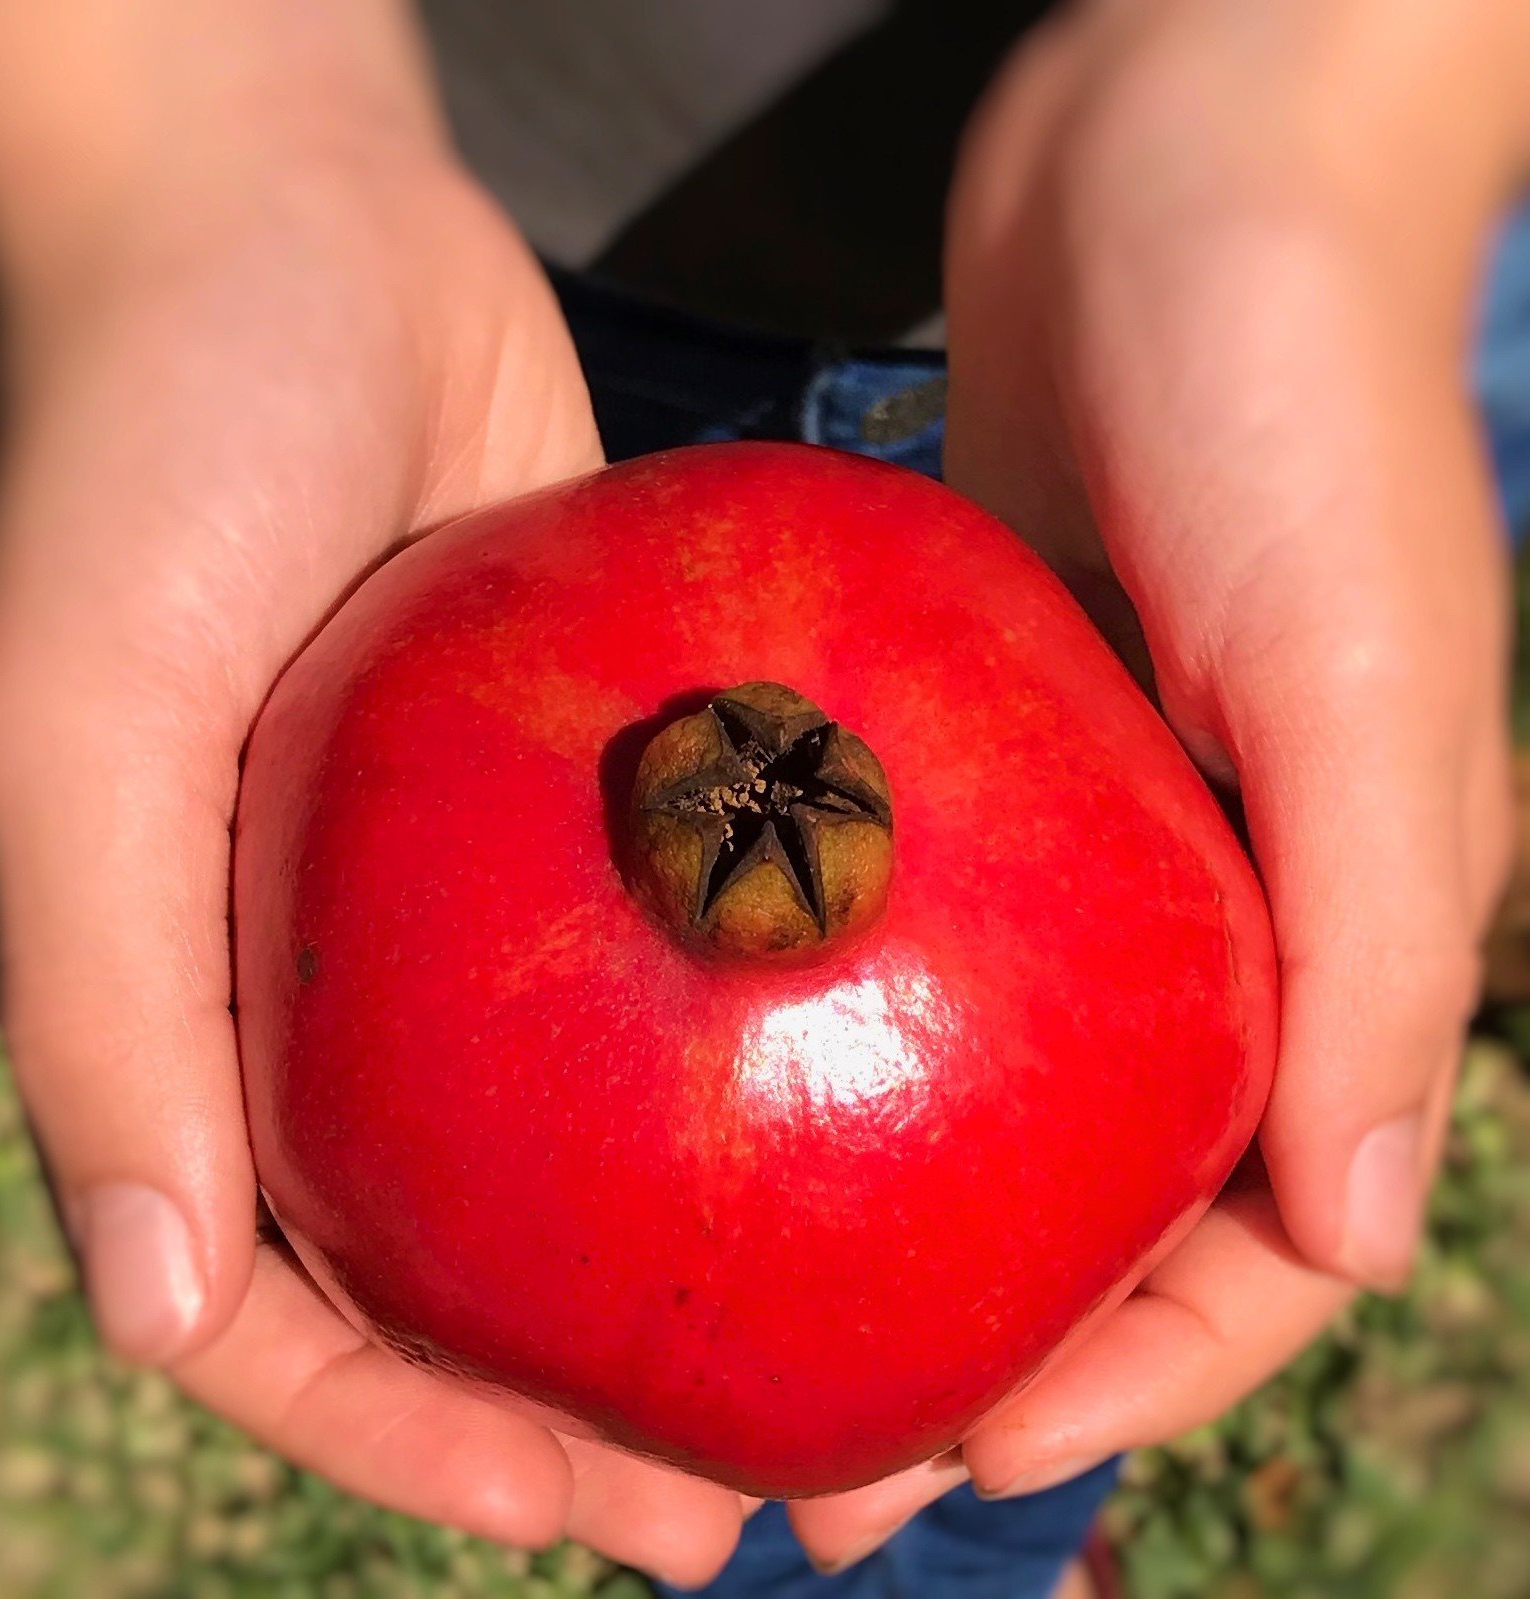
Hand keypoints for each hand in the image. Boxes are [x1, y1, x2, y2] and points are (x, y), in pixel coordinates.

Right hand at [0, 11, 744, 1582]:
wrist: (291, 230)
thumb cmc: (143, 448)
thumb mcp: (69, 715)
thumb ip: (99, 1000)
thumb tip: (150, 1296)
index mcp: (181, 1005)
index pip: (276, 1297)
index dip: (415, 1434)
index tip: (592, 1511)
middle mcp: (314, 980)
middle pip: (446, 1256)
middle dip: (578, 1397)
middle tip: (743, 1501)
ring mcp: (448, 899)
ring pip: (563, 1140)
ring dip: (679, 1261)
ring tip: (834, 1357)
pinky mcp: (570, 792)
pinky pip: (654, 960)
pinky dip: (737, 1052)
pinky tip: (864, 1113)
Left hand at [789, 0, 1529, 1566]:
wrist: (1177, 172)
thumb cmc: (1302, 389)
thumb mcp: (1369, 663)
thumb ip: (1381, 945)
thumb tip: (1354, 1241)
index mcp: (1329, 927)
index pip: (1251, 1238)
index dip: (1121, 1377)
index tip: (954, 1457)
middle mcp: (1207, 907)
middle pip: (1089, 1201)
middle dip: (966, 1345)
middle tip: (800, 1458)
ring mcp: (1082, 835)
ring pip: (981, 1096)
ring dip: (872, 1221)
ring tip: (725, 1321)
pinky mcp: (973, 743)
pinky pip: (897, 937)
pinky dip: (818, 1037)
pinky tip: (694, 1085)